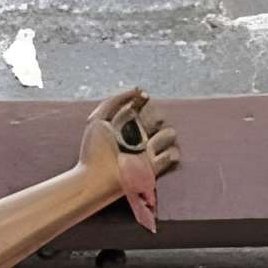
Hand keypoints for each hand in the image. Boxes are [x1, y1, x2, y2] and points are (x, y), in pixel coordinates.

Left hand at [78, 88, 178, 232]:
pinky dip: (165, 154)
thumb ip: (116, 100)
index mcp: (130, 123)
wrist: (93, 177)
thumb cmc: (93, 151)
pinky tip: (151, 157)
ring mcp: (150, 151)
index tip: (137, 104)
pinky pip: (173, 154)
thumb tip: (140, 89)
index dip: (144, 102)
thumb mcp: (97, 120)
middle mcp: (143, 135)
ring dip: (159, 138)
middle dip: (151, 118)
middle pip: (162, 116)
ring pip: (171, 133)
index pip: (147, 105)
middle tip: (137, 128)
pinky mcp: (156, 167)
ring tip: (144, 148)